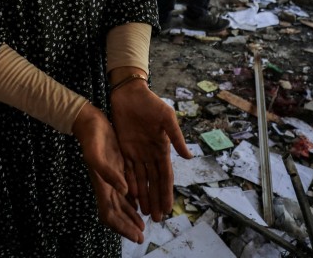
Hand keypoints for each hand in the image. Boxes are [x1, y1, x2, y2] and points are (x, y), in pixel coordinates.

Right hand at [72, 105, 144, 242]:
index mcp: (101, 185)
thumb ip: (109, 173)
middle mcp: (106, 185)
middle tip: (142, 236)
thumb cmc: (91, 137)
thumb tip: (125, 191)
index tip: (135, 234)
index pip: (109, 214)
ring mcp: (111, 177)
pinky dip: (132, 201)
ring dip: (131, 216)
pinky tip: (139, 204)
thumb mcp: (97, 154)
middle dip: (128, 226)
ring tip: (143, 225)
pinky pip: (125, 190)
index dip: (121, 227)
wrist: (89, 122)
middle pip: (116, 213)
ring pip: (121, 203)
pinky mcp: (117, 168)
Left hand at [110, 80, 191, 220]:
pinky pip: (126, 170)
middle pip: (153, 182)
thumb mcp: (167, 118)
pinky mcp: (124, 149)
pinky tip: (130, 197)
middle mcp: (150, 154)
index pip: (165, 176)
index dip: (166, 192)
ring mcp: (137, 153)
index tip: (169, 208)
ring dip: (143, 196)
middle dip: (156, 199)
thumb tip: (188, 157)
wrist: (129, 93)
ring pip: (141, 179)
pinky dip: (129, 183)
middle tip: (157, 219)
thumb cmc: (150, 103)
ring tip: (145, 213)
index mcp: (162, 148)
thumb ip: (176, 138)